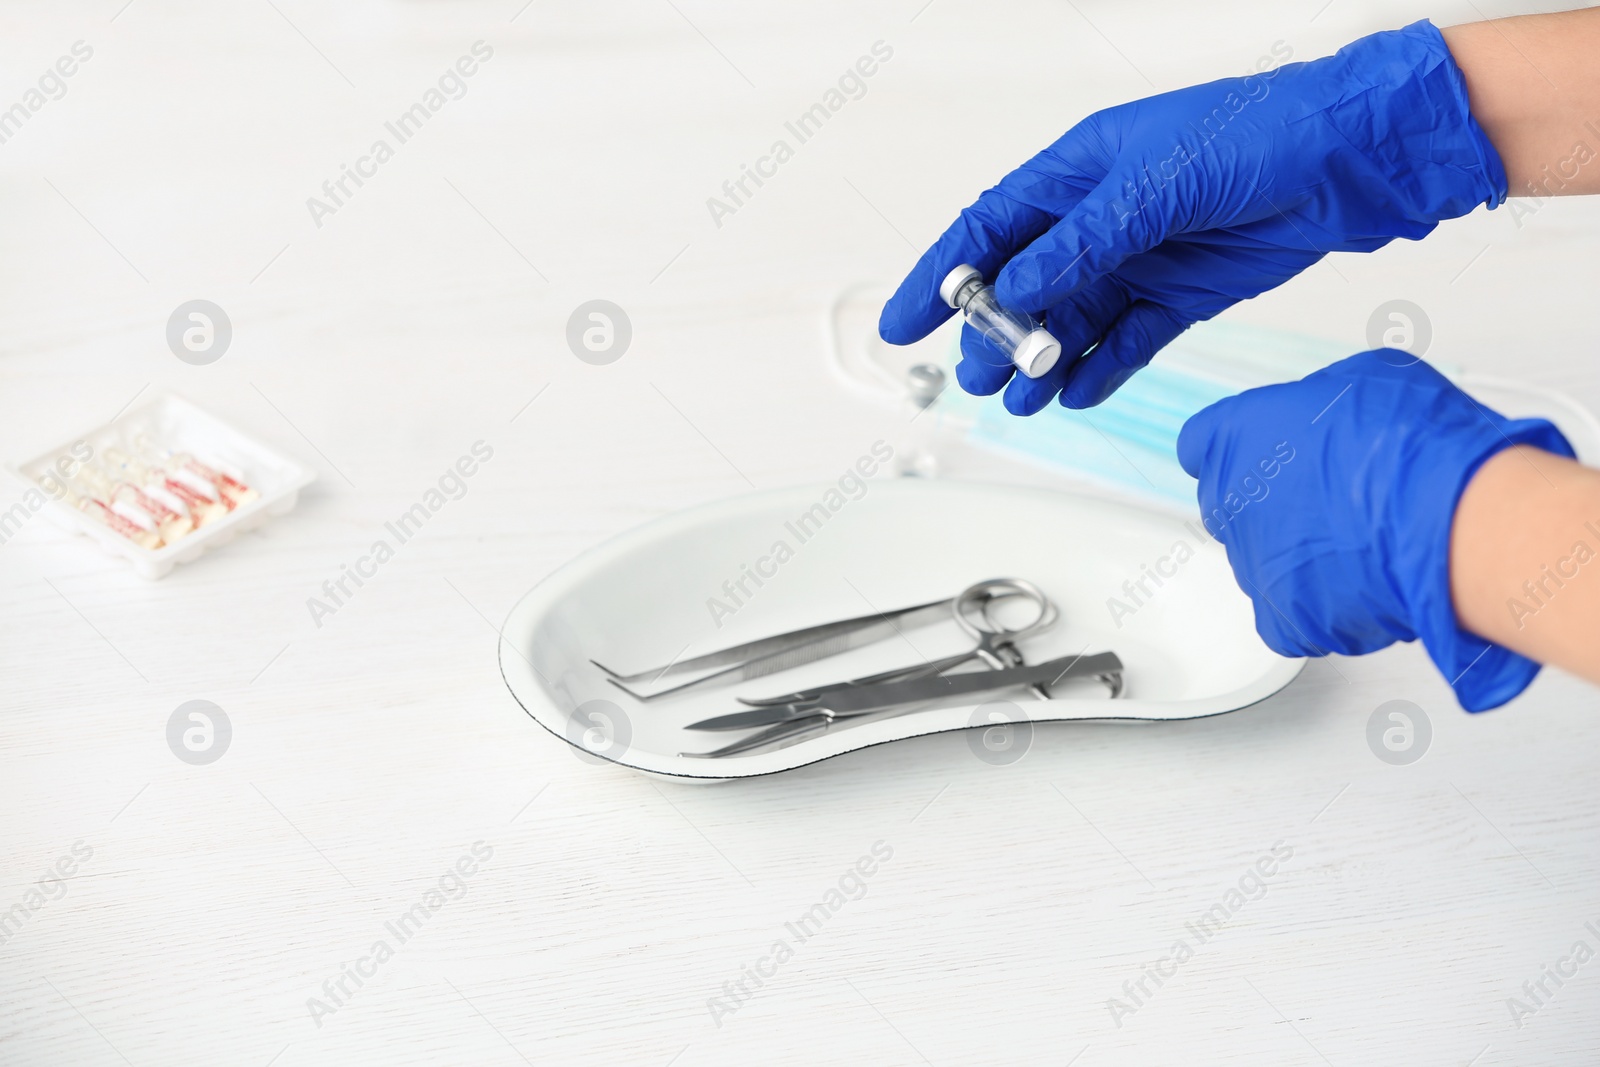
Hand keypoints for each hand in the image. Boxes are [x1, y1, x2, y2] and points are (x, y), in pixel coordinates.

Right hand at [879, 21, 1505, 414]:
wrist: (1349, 157)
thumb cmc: (1258, 132)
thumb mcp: (1154, 183)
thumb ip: (1081, 241)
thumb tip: (1016, 287)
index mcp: (1078, 172)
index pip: (987, 230)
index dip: (940, 278)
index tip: (903, 323)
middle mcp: (1102, 217)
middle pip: (1024, 286)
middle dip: (994, 334)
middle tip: (977, 376)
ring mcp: (1140, 257)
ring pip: (1071, 322)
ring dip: (1043, 361)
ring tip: (1021, 398)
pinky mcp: (1181, 294)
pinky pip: (1127, 340)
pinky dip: (1102, 369)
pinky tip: (1080, 392)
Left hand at [1175, 350, 1572, 710]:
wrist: (1449, 517)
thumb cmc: (1412, 444)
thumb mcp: (1364, 379)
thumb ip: (1321, 404)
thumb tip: (1328, 419)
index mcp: (1235, 436)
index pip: (1201, 444)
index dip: (1237, 448)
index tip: (1259, 453)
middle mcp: (1232, 502)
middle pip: (1231, 505)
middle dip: (1270, 502)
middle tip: (1327, 498)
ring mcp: (1254, 564)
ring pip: (1261, 562)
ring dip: (1298, 555)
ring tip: (1360, 541)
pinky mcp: (1285, 617)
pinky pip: (1285, 619)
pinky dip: (1315, 610)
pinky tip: (1354, 588)